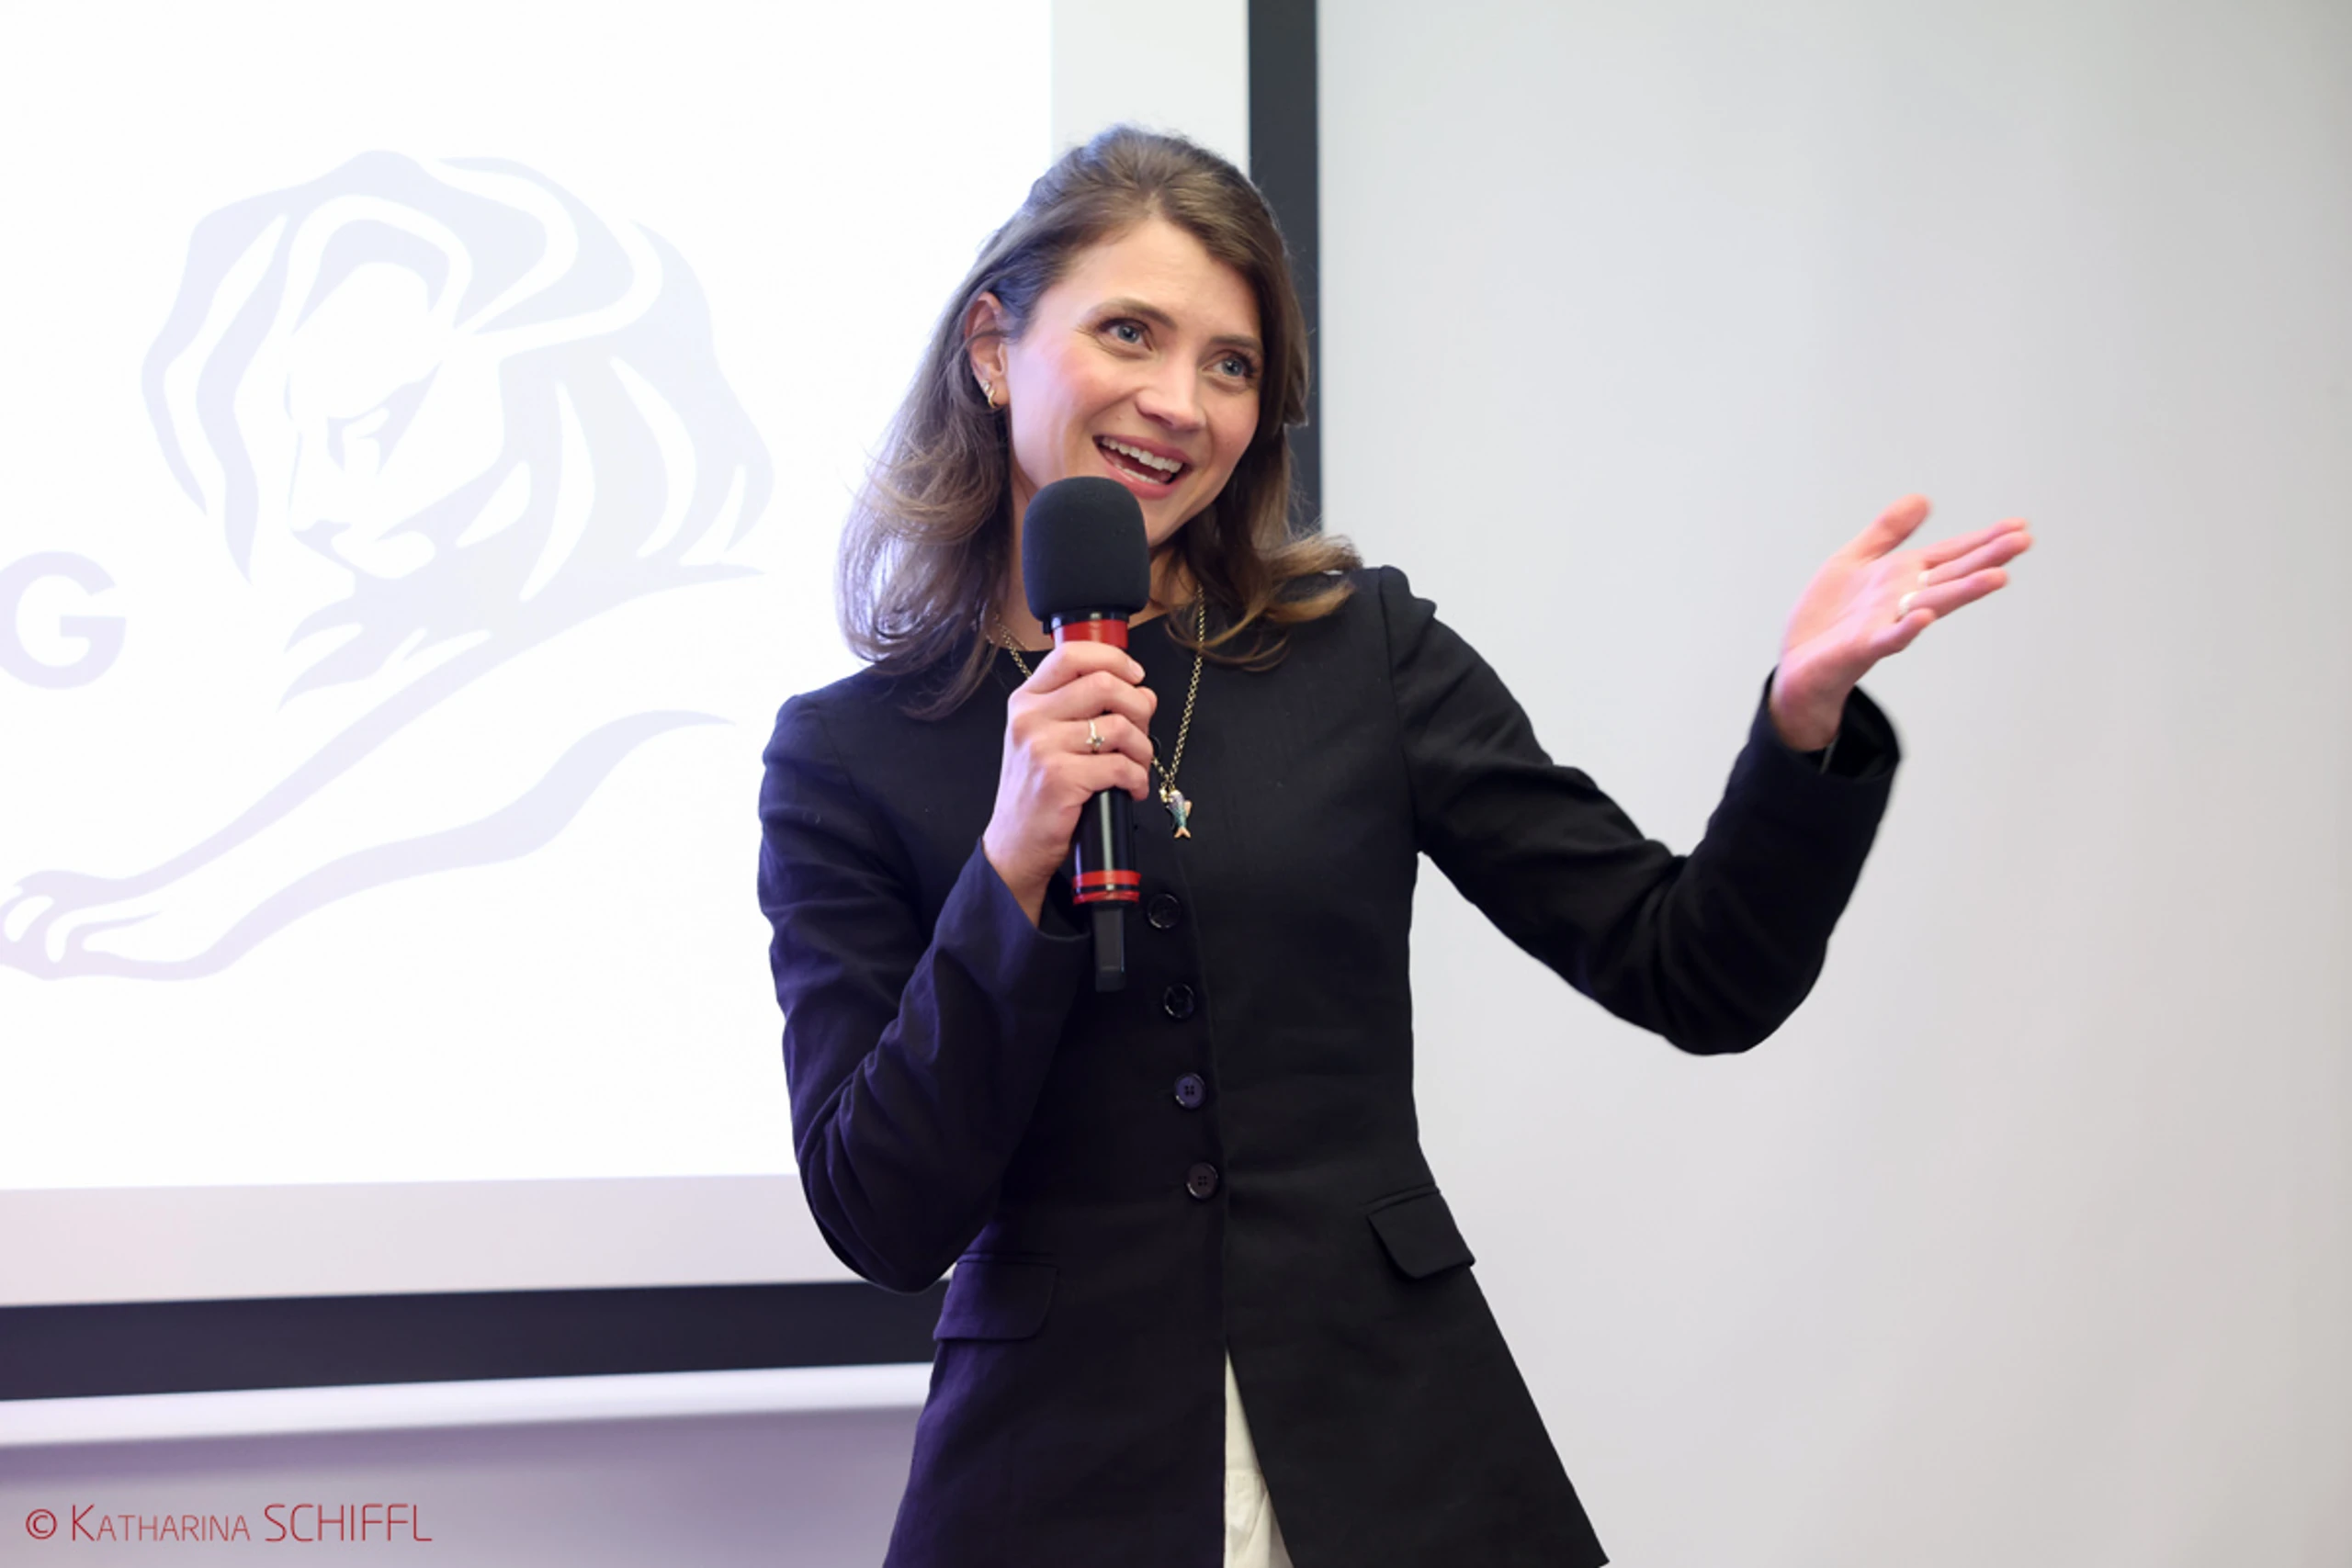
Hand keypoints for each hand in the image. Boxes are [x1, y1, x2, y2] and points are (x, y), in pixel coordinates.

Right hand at [982, 641, 1158, 924]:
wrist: (1014, 843)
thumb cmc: (1036, 790)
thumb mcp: (1042, 737)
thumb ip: (1077, 708)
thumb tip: (1139, 693)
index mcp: (1026, 700)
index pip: (1072, 654)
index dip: (1114, 659)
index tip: (1135, 677)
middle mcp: (1029, 718)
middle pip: (1104, 684)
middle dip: (1139, 706)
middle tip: (1141, 729)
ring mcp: (1042, 748)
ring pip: (1119, 726)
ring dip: (1143, 748)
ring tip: (1137, 765)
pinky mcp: (1060, 779)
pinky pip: (1120, 766)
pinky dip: (1137, 779)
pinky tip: (1131, 789)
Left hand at [1769, 495, 2033, 749]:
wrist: (1798, 663)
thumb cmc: (1828, 616)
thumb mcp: (1854, 560)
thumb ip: (1887, 533)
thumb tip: (1923, 498)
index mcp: (1903, 577)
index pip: (1950, 555)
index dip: (1983, 540)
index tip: (2020, 526)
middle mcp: (1903, 599)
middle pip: (1952, 575)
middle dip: (1986, 559)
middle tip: (2024, 541)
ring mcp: (1886, 623)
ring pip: (1932, 604)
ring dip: (1964, 591)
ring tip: (1998, 576)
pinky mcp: (1862, 647)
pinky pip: (1888, 638)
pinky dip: (1907, 628)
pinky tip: (1924, 615)